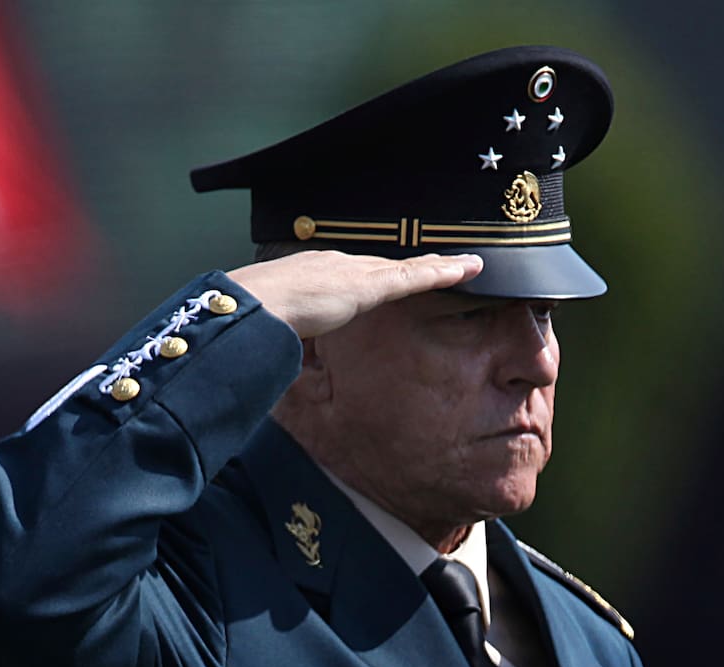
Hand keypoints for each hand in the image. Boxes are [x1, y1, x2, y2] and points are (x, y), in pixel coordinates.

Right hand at [227, 251, 482, 338]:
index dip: (378, 274)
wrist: (254, 305)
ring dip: (440, 266)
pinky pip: (415, 277)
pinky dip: (441, 273)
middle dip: (415, 264)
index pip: (355, 272)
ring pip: (408, 267)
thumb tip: (287, 348)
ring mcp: (355, 272)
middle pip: (386, 264)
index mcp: (312, 272)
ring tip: (469, 265)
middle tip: (444, 262)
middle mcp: (337, 264)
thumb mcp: (275, 324)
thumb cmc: (255, 318)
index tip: (391, 276)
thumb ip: (290, 332)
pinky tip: (465, 271)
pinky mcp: (371, 284)